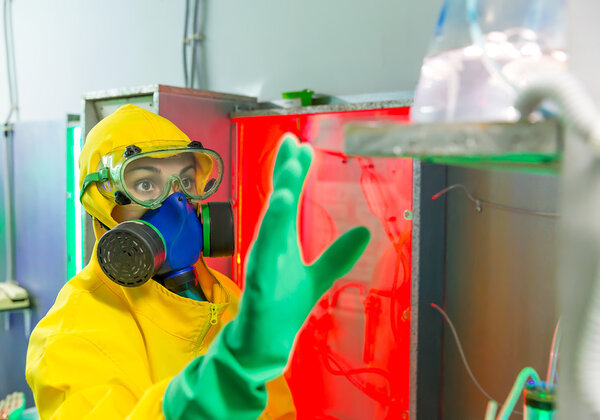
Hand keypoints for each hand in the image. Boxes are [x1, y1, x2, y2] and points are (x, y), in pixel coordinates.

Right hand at [225, 134, 370, 380]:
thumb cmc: (283, 305)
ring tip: (288, 179)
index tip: (299, 144)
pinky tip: (276, 221)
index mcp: (281, 239)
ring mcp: (262, 262)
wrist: (265, 341)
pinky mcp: (258, 283)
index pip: (286, 198)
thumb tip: (364, 231)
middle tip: (293, 145)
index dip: (291, 171)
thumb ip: (337, 254)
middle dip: (285, 174)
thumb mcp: (318, 276)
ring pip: (269, 227)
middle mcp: (270, 244)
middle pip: (277, 203)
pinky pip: (262, 258)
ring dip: (277, 203)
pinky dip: (268, 239)